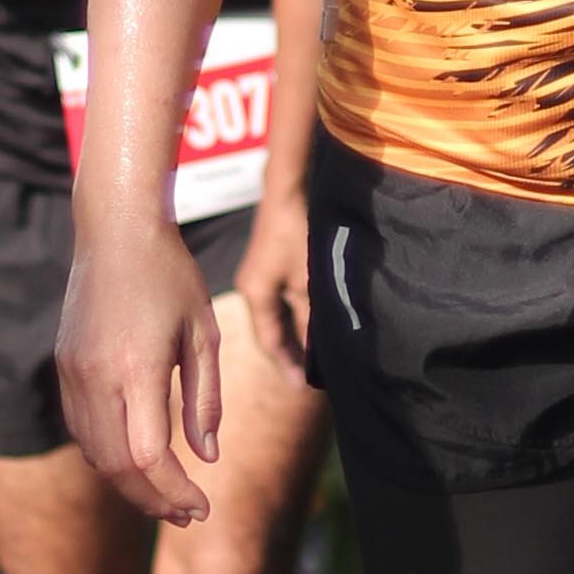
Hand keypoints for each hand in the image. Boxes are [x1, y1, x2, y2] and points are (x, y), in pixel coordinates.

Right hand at [57, 216, 223, 525]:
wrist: (115, 231)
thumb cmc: (170, 275)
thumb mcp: (203, 333)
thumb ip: (205, 399)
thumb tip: (206, 457)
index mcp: (137, 367)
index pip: (149, 456)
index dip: (175, 491)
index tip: (201, 507)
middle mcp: (97, 376)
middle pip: (117, 467)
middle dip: (153, 500)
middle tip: (186, 515)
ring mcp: (73, 373)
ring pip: (95, 454)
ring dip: (129, 484)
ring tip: (165, 496)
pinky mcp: (64, 367)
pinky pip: (82, 430)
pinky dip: (108, 457)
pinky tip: (136, 460)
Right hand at [237, 166, 314, 383]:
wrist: (289, 186)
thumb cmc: (299, 231)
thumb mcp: (309, 280)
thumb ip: (313, 317)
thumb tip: (321, 350)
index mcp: (255, 295)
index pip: (270, 342)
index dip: (287, 365)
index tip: (301, 387)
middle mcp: (252, 288)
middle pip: (271, 332)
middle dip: (290, 354)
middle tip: (309, 379)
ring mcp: (258, 275)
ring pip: (277, 316)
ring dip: (295, 334)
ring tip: (314, 356)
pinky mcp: (269, 263)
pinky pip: (280, 300)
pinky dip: (295, 315)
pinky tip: (310, 322)